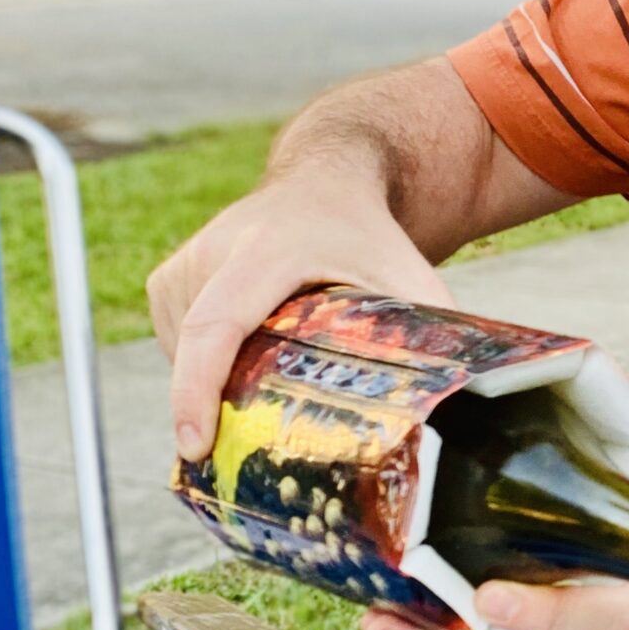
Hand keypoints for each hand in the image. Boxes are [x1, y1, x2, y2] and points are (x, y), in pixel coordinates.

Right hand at [149, 177, 452, 459]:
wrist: (325, 181)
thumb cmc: (370, 237)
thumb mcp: (408, 274)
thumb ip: (430, 330)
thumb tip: (460, 402)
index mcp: (270, 252)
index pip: (216, 326)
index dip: (197, 387)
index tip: (194, 442)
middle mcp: (218, 250)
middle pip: (194, 349)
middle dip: (208, 406)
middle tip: (241, 448)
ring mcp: (187, 262)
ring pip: (183, 352)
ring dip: (217, 380)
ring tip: (270, 363)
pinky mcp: (169, 276)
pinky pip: (175, 342)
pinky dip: (204, 364)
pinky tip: (251, 347)